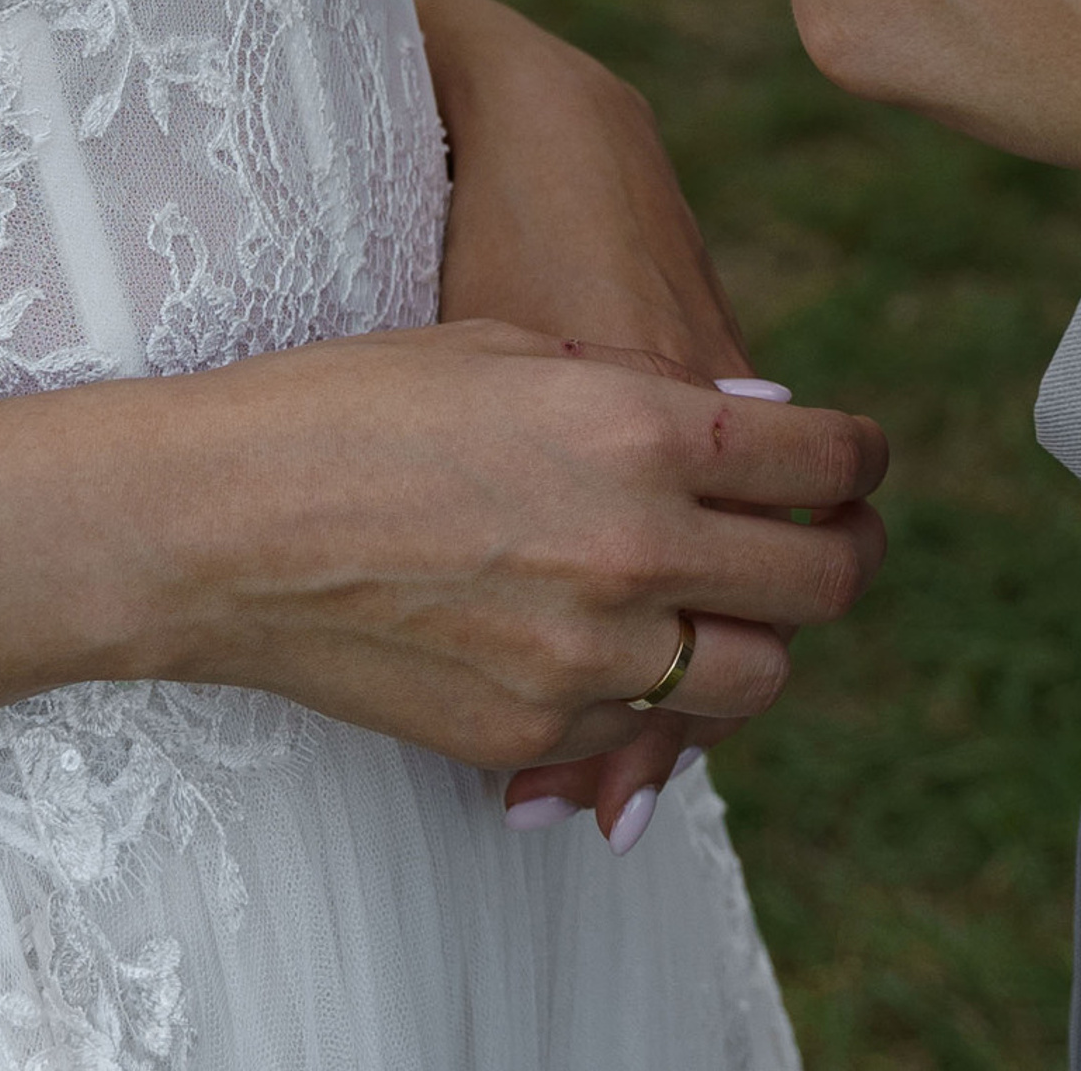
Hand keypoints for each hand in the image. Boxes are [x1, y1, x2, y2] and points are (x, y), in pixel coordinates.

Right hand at [406, 0, 818, 838]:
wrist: (220, 523)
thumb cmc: (354, 402)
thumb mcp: (512, 346)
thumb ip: (645, 389)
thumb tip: (750, 419)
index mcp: (636, 427)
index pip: (820, 460)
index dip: (861, 459)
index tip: (859, 459)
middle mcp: (632, 546)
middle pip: (819, 583)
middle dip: (847, 556)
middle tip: (839, 537)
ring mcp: (586, 656)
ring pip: (754, 679)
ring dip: (759, 638)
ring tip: (733, 604)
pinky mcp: (531, 733)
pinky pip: (642, 727)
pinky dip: (652, 694)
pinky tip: (616, 645)